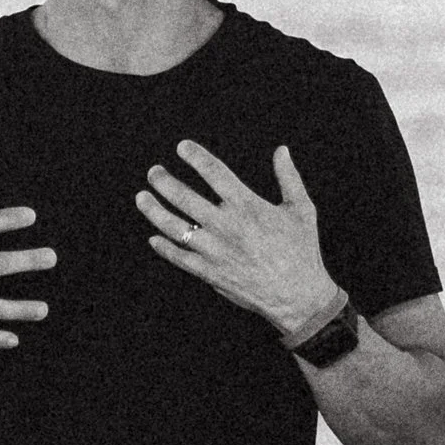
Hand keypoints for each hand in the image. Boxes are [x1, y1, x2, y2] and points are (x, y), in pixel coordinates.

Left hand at [137, 142, 341, 338]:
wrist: (298, 296)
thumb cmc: (302, 251)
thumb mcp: (302, 209)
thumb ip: (288, 177)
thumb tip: (282, 150)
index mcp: (248, 206)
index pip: (214, 172)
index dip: (195, 156)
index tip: (181, 147)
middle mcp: (226, 226)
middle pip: (184, 197)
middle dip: (164, 181)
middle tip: (153, 172)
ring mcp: (214, 251)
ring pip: (174, 226)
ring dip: (153, 210)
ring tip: (142, 197)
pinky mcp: (210, 273)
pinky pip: (179, 258)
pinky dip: (164, 248)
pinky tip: (154, 238)